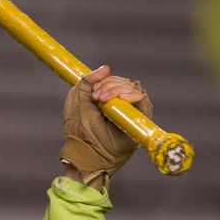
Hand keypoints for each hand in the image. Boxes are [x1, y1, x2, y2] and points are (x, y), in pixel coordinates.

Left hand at [59, 65, 152, 189]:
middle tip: (96, 98)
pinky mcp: (139, 119)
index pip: (112, 80)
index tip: (93, 92)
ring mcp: (130, 111)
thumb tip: (106, 68)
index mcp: (106, 98)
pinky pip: (143, 100)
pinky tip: (121, 99)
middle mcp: (120, 103)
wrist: (85, 152)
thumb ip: (87, 81)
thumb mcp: (77, 100)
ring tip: (102, 101)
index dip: (104, 81)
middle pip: (123, 82)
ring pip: (132, 88)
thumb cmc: (78, 131)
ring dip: (117, 89)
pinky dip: (132, 96)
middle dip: (109, 85)